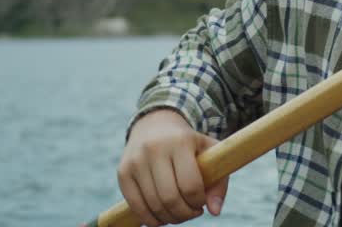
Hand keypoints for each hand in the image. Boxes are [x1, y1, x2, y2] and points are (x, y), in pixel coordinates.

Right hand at [116, 108, 228, 225]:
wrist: (155, 124)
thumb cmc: (189, 144)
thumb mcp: (209, 152)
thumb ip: (218, 182)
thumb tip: (215, 211)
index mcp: (180, 142)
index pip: (190, 185)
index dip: (198, 201)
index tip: (201, 202)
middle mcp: (154, 149)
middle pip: (170, 198)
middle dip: (185, 214)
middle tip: (192, 212)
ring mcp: (136, 160)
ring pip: (153, 205)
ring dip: (169, 218)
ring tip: (178, 213)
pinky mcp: (123, 172)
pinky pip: (135, 205)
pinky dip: (150, 219)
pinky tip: (161, 217)